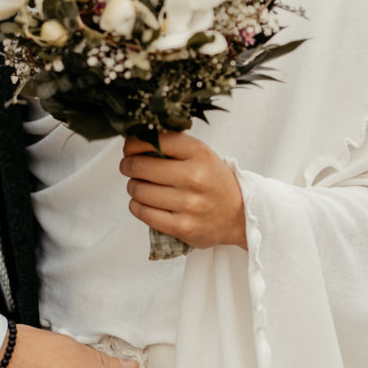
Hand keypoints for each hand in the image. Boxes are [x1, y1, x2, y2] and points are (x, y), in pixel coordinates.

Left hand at [120, 129, 246, 250]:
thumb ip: (172, 145)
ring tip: (140, 186)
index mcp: (199, 153)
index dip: (134, 143)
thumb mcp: (201, 155)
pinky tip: (143, 202)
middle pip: (140, 166)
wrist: (239, 215)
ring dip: (133, 187)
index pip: (155, 140)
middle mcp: (194, 177)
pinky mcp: (182, 227)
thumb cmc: (213, 181)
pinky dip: (136, 205)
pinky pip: (142, 212)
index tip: (130, 148)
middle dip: (128, 165)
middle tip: (129, 166)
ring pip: (138, 190)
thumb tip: (134, 140)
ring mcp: (188, 204)